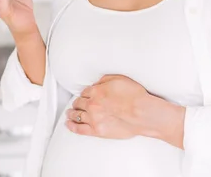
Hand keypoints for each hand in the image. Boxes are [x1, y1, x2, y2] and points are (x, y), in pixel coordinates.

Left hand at [65, 74, 185, 147]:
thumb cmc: (134, 96)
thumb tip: (98, 84)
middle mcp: (92, 105)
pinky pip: (79, 129)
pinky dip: (72, 126)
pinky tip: (69, 124)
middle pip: (79, 103)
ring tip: (69, 113)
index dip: (85, 93)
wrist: (142, 113)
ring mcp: (93, 118)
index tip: (85, 95)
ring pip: (77, 115)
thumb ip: (105, 80)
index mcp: (96, 91)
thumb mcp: (119, 79)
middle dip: (77, 103)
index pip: (85, 92)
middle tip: (76, 104)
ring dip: (72, 113)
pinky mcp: (97, 131)